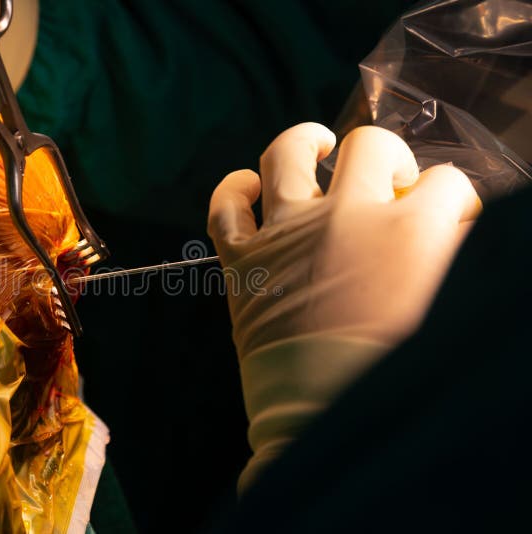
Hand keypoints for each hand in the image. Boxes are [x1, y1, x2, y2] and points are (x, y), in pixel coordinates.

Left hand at [207, 123, 480, 488]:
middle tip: (391, 186)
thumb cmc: (393, 373)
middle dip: (390, 158)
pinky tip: (249, 187)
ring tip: (318, 146)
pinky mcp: (243, 260)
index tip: (449, 217)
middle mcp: (345, 218)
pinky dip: (234, 191)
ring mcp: (287, 233)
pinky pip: (225, 207)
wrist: (322, 418)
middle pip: (369, 146)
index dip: (454, 198)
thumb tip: (452, 230)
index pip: (447, 184)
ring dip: (304, 142)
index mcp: (410, 232)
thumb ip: (452, 260)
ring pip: (286, 154)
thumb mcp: (447, 308)